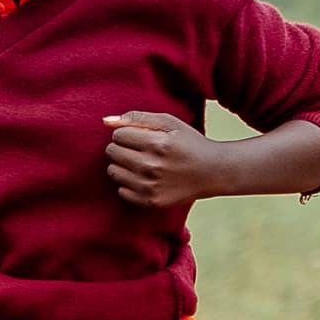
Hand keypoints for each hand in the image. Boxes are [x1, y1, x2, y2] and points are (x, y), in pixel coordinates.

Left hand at [102, 111, 232, 211]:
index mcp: (157, 144)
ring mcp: (150, 186)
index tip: (140, 137)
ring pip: (113, 171)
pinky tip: (144, 178)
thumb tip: (105, 121)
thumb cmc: (189, 143)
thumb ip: (137, 118)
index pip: (117, 135)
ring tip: (141, 163)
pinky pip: (121, 191)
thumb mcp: (170, 122)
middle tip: (140, 149)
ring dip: (122, 165)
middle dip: (122, 148)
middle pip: (112, 152)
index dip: (127, 133)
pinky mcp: (150, 201)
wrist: (214, 172)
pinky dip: (129, 184)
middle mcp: (151, 166)